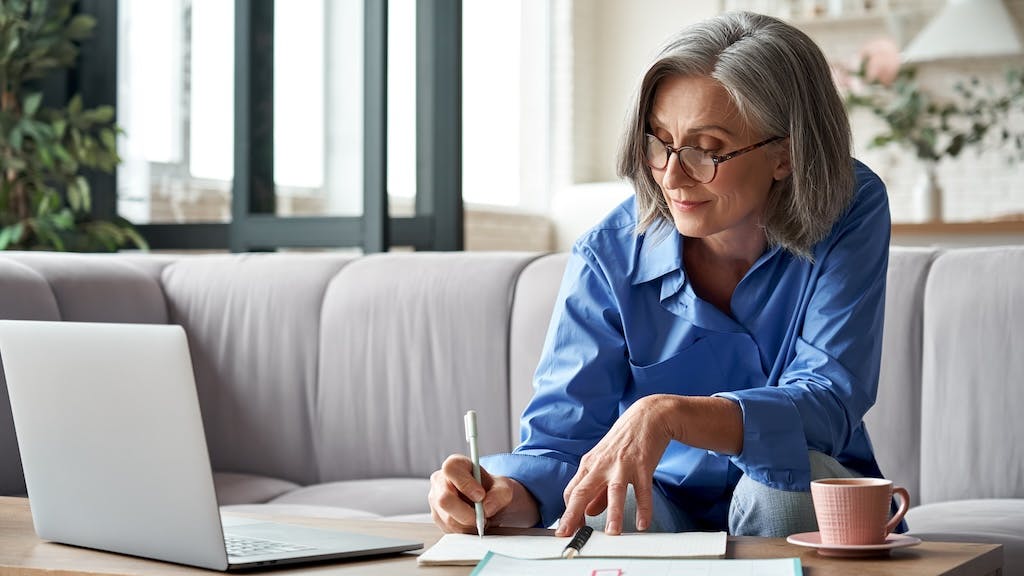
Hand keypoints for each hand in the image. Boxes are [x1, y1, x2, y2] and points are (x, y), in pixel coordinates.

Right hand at [428, 454, 539, 532]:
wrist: (490, 503)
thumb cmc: (493, 490)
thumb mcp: (504, 488)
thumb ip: (500, 494)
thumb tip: (487, 508)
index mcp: (454, 465)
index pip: (451, 470)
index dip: (465, 484)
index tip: (481, 495)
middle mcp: (440, 481)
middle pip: (444, 499)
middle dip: (467, 513)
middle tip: (483, 517)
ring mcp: (435, 501)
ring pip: (448, 519)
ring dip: (469, 524)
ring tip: (482, 520)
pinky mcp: (438, 518)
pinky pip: (449, 530)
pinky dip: (465, 531)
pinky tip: (474, 524)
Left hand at [556, 395, 673, 535]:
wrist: (647, 416)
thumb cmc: (624, 440)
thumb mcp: (605, 462)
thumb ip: (597, 490)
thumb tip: (588, 512)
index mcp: (590, 464)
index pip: (572, 491)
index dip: (568, 512)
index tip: (567, 530)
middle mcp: (602, 465)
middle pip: (583, 491)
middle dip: (573, 515)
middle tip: (568, 535)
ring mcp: (622, 465)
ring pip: (614, 492)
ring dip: (613, 513)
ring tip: (612, 534)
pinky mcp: (642, 465)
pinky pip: (643, 490)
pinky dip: (643, 508)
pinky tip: (642, 524)